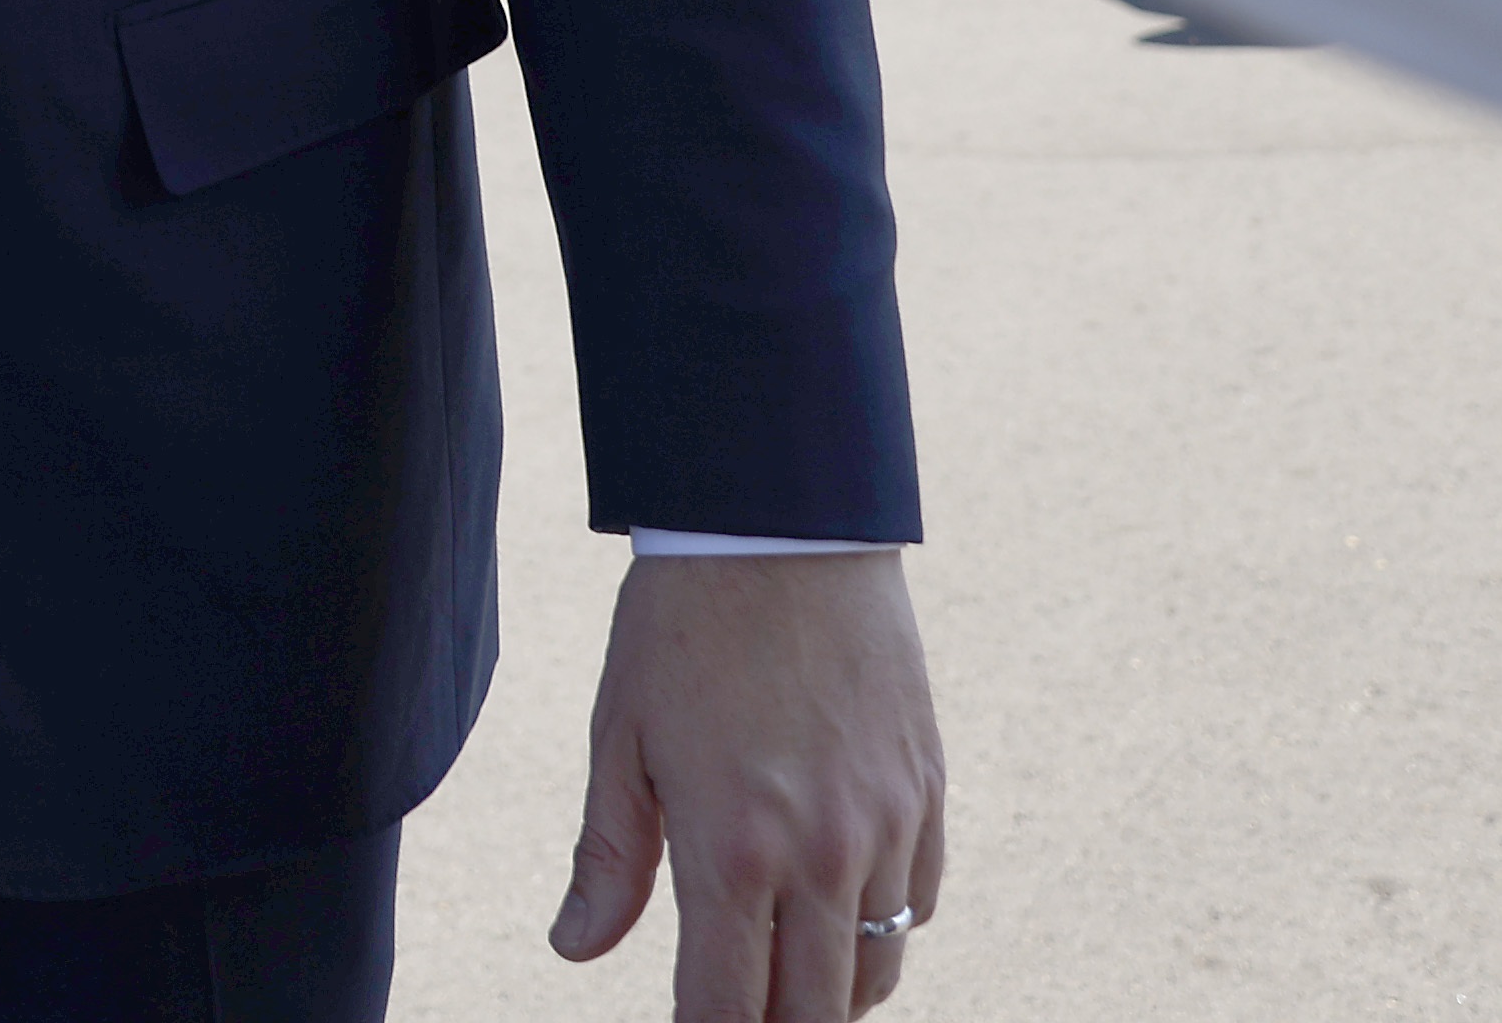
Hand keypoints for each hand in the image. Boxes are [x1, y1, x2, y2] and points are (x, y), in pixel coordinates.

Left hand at [552, 551, 944, 1018]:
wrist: (782, 527)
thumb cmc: (681, 628)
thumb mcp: (621, 738)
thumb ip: (608, 859)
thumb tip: (574, 948)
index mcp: (732, 849)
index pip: (726, 1008)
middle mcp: (822, 855)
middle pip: (813, 1015)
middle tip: (736, 1014)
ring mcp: (887, 826)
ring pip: (877, 972)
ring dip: (831, 995)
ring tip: (785, 980)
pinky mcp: (928, 791)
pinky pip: (920, 903)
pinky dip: (883, 930)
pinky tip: (839, 913)